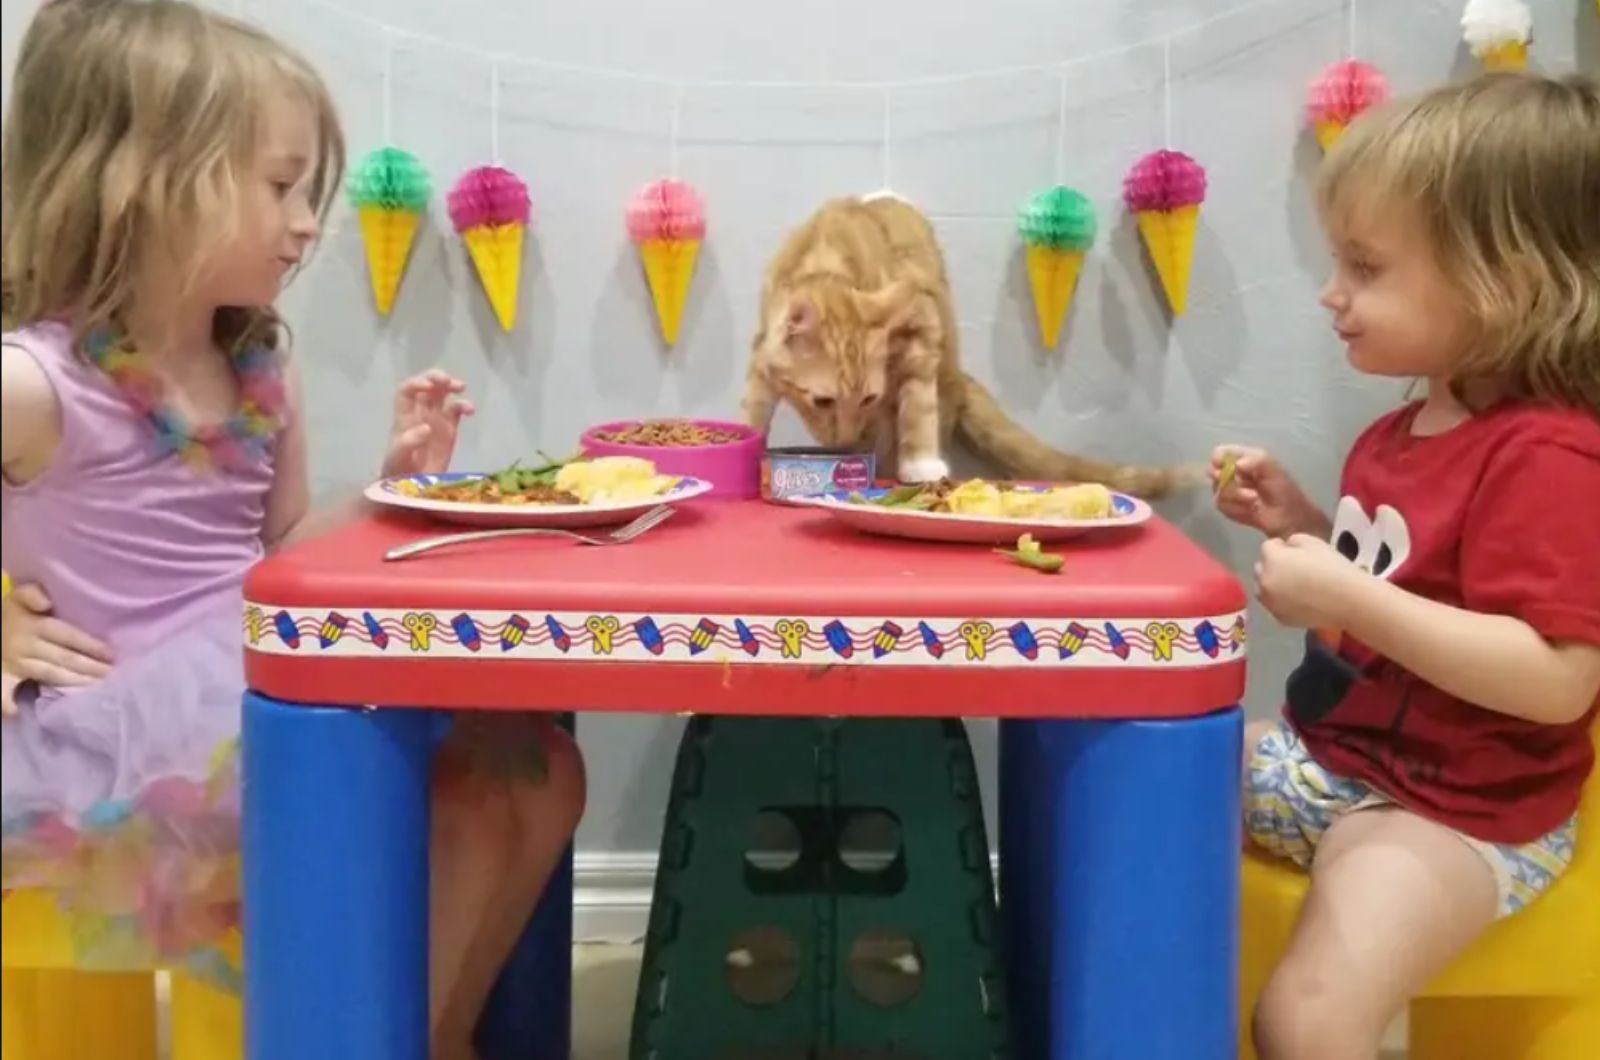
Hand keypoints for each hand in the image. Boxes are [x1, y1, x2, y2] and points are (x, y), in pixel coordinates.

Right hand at [1, 583, 112, 713]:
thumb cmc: (7, 613)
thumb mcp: (17, 597)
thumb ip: (31, 593)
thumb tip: (45, 602)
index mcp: (33, 625)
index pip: (67, 636)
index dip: (90, 645)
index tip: (112, 654)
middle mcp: (26, 645)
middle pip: (64, 658)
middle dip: (90, 667)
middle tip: (113, 674)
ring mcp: (15, 663)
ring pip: (50, 674)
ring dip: (75, 682)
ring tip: (98, 687)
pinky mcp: (2, 677)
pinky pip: (4, 692)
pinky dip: (9, 704)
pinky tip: (20, 712)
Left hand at [381, 370, 474, 477]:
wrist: (411, 488)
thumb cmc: (398, 472)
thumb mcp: (398, 458)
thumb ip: (409, 442)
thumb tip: (426, 427)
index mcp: (404, 417)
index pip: (407, 390)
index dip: (417, 383)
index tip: (429, 386)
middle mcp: (419, 414)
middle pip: (426, 386)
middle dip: (436, 378)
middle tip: (448, 381)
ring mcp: (435, 420)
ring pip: (442, 394)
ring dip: (451, 386)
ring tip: (461, 388)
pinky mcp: (450, 430)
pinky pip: (457, 411)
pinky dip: (464, 406)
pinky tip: (471, 411)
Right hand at [1211, 445, 1322, 537]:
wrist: (1289, 518)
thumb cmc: (1284, 491)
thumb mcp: (1274, 470)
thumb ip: (1256, 461)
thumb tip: (1237, 465)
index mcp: (1244, 459)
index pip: (1221, 452)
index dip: (1218, 459)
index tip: (1223, 467)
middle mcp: (1233, 473)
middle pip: (1212, 471)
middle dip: (1227, 481)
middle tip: (1242, 486)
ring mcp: (1229, 490)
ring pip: (1217, 490)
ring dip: (1236, 497)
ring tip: (1254, 501)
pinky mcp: (1229, 507)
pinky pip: (1221, 505)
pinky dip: (1236, 508)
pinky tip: (1249, 510)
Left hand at [1255, 534, 1363, 629]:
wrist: (1348, 600)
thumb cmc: (1332, 567)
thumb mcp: (1314, 542)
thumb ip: (1294, 541)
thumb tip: (1287, 547)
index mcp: (1271, 559)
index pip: (1267, 547)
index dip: (1281, 547)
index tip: (1296, 552)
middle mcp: (1264, 581)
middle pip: (1261, 568)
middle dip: (1273, 565)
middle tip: (1294, 568)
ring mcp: (1270, 602)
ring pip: (1263, 589)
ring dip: (1273, 584)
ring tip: (1294, 585)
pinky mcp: (1280, 618)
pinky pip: (1274, 605)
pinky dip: (1282, 601)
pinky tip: (1300, 600)